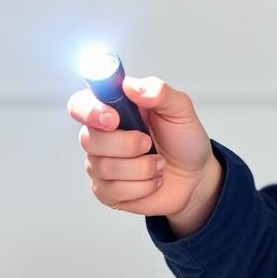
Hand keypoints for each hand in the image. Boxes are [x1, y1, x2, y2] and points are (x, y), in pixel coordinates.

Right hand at [67, 76, 222, 235]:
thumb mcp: (180, 109)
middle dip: (127, 145)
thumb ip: (159, 92)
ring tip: (159, 163)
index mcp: (115, 108)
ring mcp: (101, 163)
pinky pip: (113, 191)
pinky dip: (142, 187)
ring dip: (142, 168)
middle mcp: (102, 134)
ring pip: (104, 168)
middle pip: (88, 139)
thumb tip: (131, 86)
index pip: (80, 104)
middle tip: (149, 143)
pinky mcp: (106, 191)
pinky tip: (152, 180)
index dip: (90, 111)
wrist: (195, 176)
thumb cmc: (183, 139)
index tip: (114, 119)